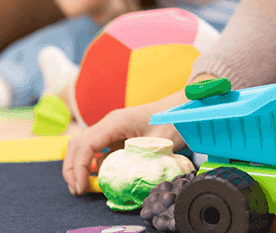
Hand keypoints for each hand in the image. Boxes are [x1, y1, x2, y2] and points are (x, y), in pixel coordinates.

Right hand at [62, 101, 182, 195]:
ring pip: (84, 144)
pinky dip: (91, 162)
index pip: (85, 145)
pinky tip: (98, 175)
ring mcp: (112, 126)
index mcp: (116, 122)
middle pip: (77, 144)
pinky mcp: (117, 132)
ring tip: (83, 186)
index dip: (78, 169)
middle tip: (78, 190)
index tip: (81, 188)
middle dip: (72, 169)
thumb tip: (119, 184)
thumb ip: (136, 162)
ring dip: (79, 165)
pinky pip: (96, 147)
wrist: (183, 106)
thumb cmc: (173, 121)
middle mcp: (110, 122)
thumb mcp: (156, 144)